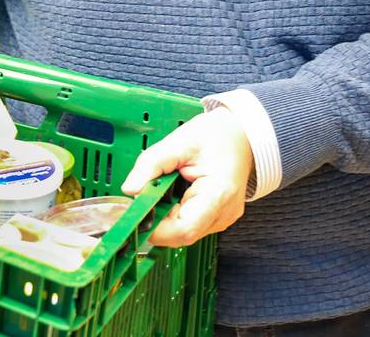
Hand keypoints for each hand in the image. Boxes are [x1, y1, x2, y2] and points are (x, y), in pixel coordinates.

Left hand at [123, 107, 253, 246]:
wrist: (240, 135)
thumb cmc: (216, 135)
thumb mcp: (179, 141)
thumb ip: (152, 164)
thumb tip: (129, 189)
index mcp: (218, 194)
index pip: (184, 228)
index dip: (155, 227)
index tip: (134, 213)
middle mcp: (224, 214)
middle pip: (182, 234)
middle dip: (155, 220)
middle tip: (139, 197)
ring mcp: (222, 219)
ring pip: (184, 232)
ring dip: (164, 217)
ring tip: (160, 189)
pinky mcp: (217, 218)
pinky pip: (190, 224)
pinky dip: (174, 213)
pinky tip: (171, 193)